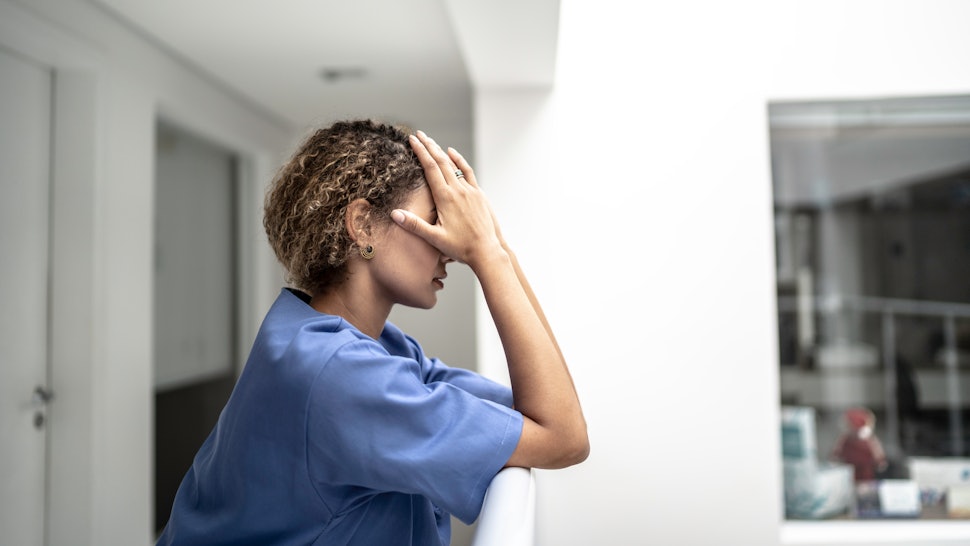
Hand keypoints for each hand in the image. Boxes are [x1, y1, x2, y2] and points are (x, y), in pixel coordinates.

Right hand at [392, 131, 504, 268]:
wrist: (486, 251)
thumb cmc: (460, 248)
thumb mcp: (434, 238)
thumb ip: (414, 225)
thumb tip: (394, 214)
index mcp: (445, 198)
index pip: (430, 168)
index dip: (420, 152)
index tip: (412, 140)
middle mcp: (458, 190)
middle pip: (441, 161)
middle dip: (428, 146)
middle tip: (418, 134)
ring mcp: (470, 190)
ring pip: (453, 165)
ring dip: (441, 151)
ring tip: (431, 141)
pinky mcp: (478, 194)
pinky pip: (467, 172)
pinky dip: (459, 160)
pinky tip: (452, 153)